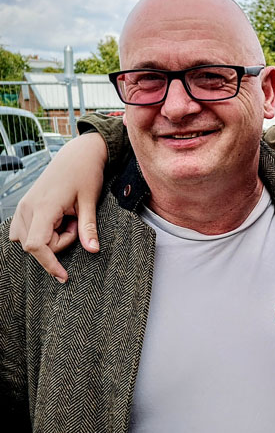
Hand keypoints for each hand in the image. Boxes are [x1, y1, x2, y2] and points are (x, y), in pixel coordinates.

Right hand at [8, 132, 108, 281]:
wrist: (77, 154)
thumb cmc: (85, 174)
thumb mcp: (90, 202)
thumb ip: (88, 227)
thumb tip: (93, 251)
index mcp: (43, 207)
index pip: (37, 245)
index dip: (49, 264)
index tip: (64, 277)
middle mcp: (27, 208)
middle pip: (35, 245)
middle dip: (59, 243)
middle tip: (76, 222)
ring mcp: (23, 206)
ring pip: (28, 239)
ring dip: (50, 238)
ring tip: (68, 219)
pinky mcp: (25, 206)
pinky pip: (25, 230)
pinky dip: (42, 232)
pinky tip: (59, 219)